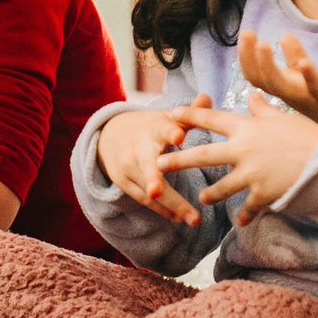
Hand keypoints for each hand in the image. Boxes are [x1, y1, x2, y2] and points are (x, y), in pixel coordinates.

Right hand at [98, 99, 207, 226]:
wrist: (110, 136)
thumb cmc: (149, 128)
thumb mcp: (166, 118)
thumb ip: (189, 114)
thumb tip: (207, 97)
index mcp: (154, 129)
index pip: (163, 129)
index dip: (171, 132)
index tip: (179, 136)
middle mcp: (138, 149)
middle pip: (148, 167)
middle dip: (156, 181)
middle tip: (160, 193)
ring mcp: (129, 168)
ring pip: (149, 189)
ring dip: (170, 205)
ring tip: (191, 219)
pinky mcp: (124, 183)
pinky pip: (144, 200)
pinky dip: (162, 209)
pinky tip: (179, 218)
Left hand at [167, 88, 317, 226]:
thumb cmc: (309, 132)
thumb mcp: (285, 115)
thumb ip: (263, 108)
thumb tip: (253, 94)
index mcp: (248, 127)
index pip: (212, 118)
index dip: (190, 115)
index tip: (171, 114)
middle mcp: (244, 150)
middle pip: (204, 155)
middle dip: (179, 160)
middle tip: (158, 164)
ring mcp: (252, 173)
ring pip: (220, 187)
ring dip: (210, 194)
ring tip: (202, 199)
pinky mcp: (263, 193)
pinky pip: (247, 208)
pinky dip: (243, 215)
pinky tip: (238, 222)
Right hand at [235, 30, 317, 148]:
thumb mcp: (309, 78)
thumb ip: (296, 59)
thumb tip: (284, 37)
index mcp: (286, 90)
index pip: (256, 75)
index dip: (247, 56)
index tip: (245, 33)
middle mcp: (292, 96)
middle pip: (261, 81)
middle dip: (249, 58)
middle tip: (246, 32)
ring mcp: (310, 100)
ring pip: (282, 87)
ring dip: (270, 68)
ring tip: (264, 44)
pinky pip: (317, 90)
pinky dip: (310, 76)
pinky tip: (305, 62)